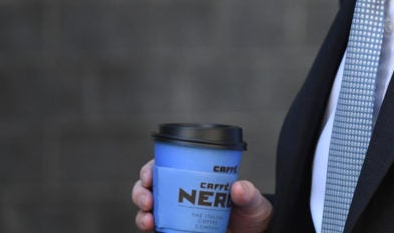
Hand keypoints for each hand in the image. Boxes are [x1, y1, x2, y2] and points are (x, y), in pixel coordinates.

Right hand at [131, 159, 272, 232]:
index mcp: (195, 177)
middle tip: (147, 199)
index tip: (149, 174)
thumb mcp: (252, 200)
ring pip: (148, 210)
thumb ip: (248, 193)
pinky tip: (151, 228)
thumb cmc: (249, 212)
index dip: (151, 168)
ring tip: (147, 219)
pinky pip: (157, 229)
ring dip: (141, 213)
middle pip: (151, 188)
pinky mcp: (177, 231)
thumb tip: (238, 188)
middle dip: (141, 191)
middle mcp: (181, 194)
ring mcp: (177, 213)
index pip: (167, 167)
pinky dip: (148, 227)